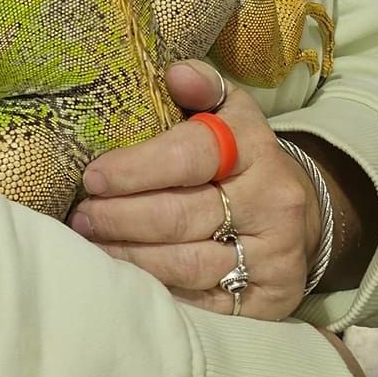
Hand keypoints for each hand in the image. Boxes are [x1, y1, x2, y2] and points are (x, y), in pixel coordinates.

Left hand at [68, 61, 318, 321]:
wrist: (297, 215)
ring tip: (91, 246)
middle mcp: (273, 202)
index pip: (191, 154)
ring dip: (129, 257)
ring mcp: (274, 256)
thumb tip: (175, 73)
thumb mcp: (229, 113)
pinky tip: (127, 279)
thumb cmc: (241, 158)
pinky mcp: (270, 301)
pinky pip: (202, 303)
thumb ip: (202, 88)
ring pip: (186, 264)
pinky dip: (159, 291)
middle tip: (80, 217)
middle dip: (119, 218)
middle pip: (181, 215)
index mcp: (257, 147)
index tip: (92, 176)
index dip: (136, 167)